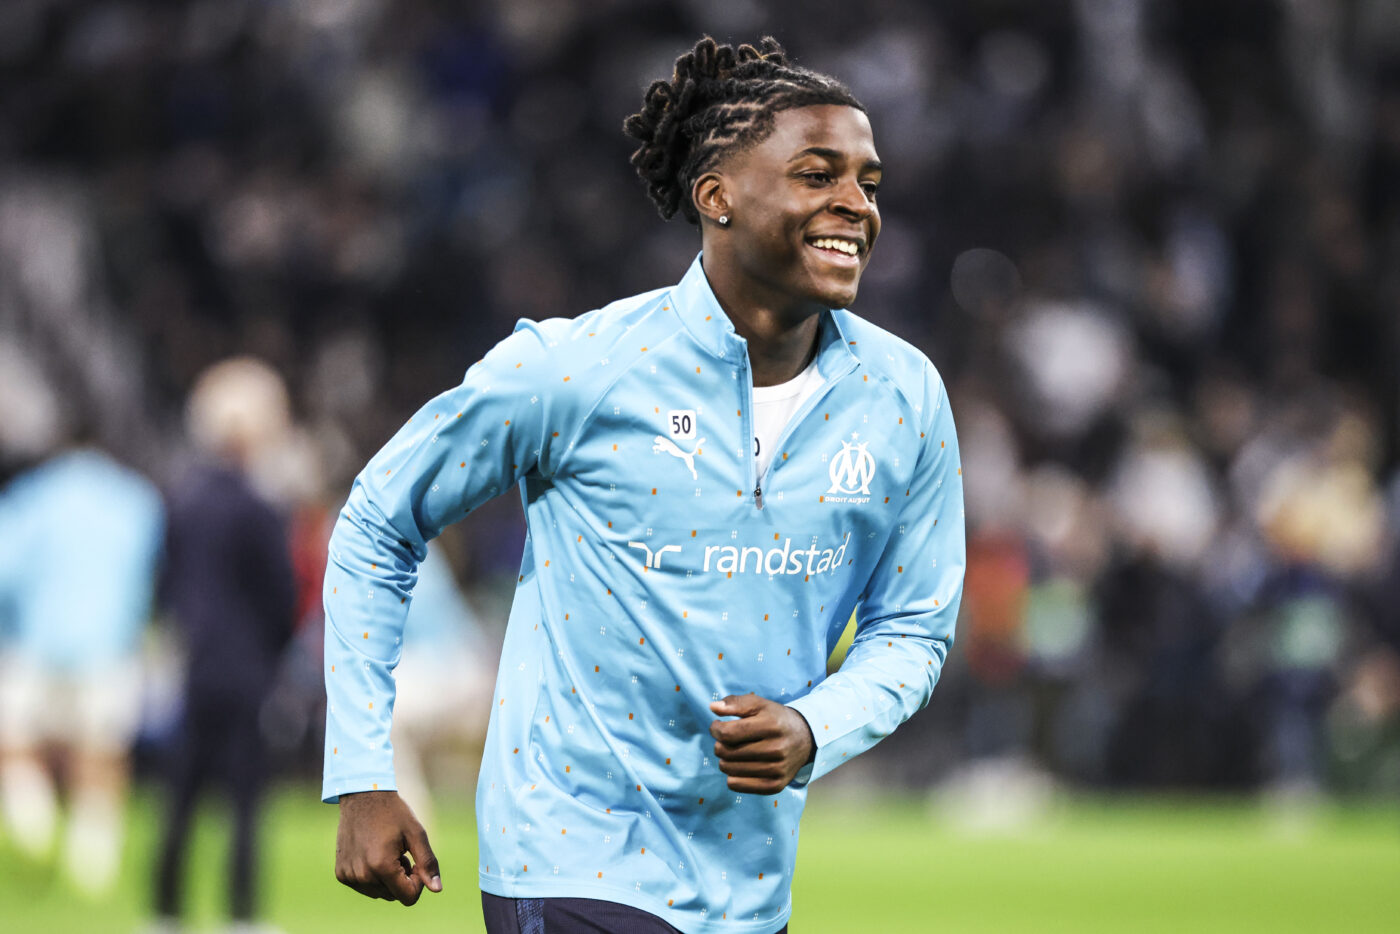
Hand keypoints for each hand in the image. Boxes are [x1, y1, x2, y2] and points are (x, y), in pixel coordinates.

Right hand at [335, 790, 441, 904]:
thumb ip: (428, 863)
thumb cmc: (393, 813)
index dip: (418, 882)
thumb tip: (437, 889)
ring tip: (387, 852)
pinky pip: (364, 887)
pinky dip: (372, 876)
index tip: (415, 862)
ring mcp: (349, 876)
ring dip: (387, 878)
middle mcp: (362, 875)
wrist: (362, 797)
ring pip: (379, 893)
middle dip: (402, 878)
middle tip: (401, 853)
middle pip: (394, 895)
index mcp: (381, 866)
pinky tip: (372, 853)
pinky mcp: (341, 874)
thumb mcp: (416, 834)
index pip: (408, 897)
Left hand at [708, 693, 815, 794]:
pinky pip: (736, 785)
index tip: (717, 726)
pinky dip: (732, 775)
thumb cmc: (776, 719)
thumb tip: (713, 707)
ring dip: (725, 760)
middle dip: (719, 744)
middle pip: (726, 752)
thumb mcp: (759, 704)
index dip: (715, 729)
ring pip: (729, 769)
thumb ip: (735, 703)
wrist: (805, 739)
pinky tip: (740, 765)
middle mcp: (776, 749)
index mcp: (771, 726)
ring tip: (734, 752)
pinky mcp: (774, 786)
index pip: (728, 733)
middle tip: (727, 740)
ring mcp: (777, 770)